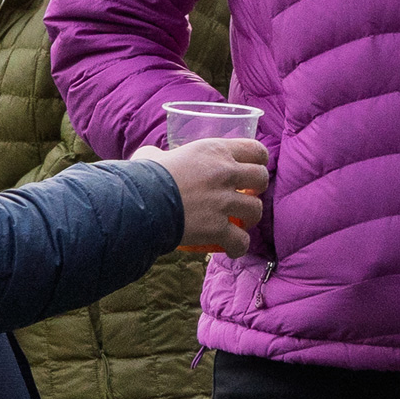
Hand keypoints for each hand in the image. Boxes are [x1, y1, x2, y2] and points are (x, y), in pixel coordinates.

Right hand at [139, 136, 267, 254]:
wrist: (138, 203)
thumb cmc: (142, 177)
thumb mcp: (154, 156)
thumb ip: (162, 155)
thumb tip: (154, 157)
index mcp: (214, 150)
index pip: (256, 150)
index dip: (258, 162)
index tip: (252, 170)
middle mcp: (225, 173)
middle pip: (261, 178)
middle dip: (256, 190)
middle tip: (243, 197)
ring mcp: (223, 201)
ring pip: (256, 210)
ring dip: (249, 218)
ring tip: (237, 223)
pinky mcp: (217, 227)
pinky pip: (241, 240)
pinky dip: (238, 246)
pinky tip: (231, 248)